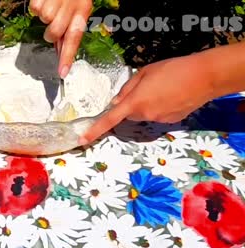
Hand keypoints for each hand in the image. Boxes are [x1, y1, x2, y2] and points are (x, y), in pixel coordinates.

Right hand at [29, 0, 91, 77]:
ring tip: (51, 4)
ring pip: (44, 20)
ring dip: (44, 15)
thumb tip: (60, 50)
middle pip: (54, 33)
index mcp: (83, 9)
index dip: (66, 56)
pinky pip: (35, 8)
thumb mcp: (78, 7)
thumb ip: (69, 28)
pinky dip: (37, 4)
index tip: (62, 73)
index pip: (74, 38)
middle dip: (50, 33)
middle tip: (52, 23)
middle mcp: (72, 5)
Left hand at [80, 54, 217, 143]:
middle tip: (145, 87)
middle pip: (129, 113)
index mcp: (135, 102)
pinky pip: (157, 115)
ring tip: (163, 88)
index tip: (82, 139)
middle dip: (131, 104)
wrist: (205, 77)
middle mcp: (145, 115)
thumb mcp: (144, 72)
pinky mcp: (171, 121)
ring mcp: (159, 120)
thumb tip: (116, 103)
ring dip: (146, 104)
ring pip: (143, 114)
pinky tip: (172, 95)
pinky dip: (160, 107)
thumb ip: (127, 88)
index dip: (95, 129)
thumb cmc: (173, 69)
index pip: (110, 119)